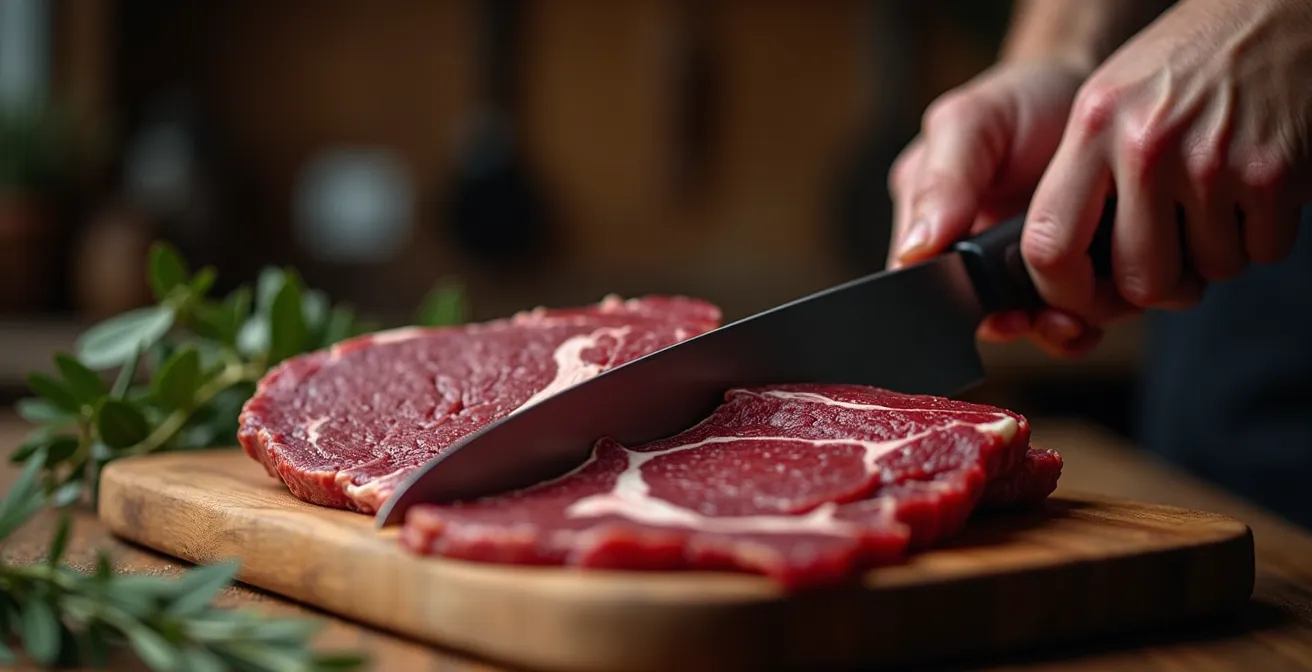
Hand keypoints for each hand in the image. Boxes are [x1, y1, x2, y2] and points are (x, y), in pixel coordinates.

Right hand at [887, 60, 1106, 356]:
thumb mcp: (971, 122)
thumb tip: (913, 252)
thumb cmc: (1023, 98)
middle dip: (1011, 325)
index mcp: (928, 224)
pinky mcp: (1071, 278)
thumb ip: (941, 181)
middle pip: (973, 318)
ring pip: (1025, 328)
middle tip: (1042, 318)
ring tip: (1075, 319)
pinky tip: (1100, 310)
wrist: (1101, 94)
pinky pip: (1071, 321)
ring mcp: (1020, 272)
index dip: (949, 311)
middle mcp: (968, 257)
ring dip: (1052, 331)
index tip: (992, 312)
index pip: (918, 287)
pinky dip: (1088, 323)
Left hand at [1019, 0, 1311, 339]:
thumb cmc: (1182, 67)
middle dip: (1158, 280)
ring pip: (1207, 272)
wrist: (1275, 13)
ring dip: (1213, 251)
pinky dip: (1260, 236)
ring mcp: (1214, 163)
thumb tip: (1052, 267)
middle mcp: (1147, 147)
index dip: (1061, 291)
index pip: (1050, 247)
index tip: (1077, 293)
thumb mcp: (1107, 103)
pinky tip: (1253, 187)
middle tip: (1167, 247)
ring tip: (1214, 196)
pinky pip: (1260, 253)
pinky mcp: (1275, 175)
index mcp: (1094, 128)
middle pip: (1140, 281)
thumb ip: (1078, 178)